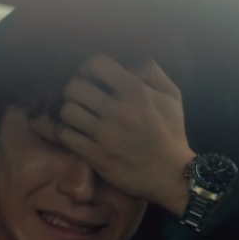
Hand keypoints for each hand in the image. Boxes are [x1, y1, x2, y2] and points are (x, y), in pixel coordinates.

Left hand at [37, 53, 195, 216]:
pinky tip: (75, 133)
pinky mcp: (96, 156)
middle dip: (75, 89)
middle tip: (82, 98)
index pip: (97, 64)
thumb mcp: (172, 96)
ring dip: (70, 112)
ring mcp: (105, 135)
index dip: (89, 67)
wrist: (171, 175)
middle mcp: (119, 111)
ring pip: (67, 111)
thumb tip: (128, 64)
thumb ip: (152, 72)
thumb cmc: (172, 133)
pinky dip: (66, 132)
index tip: (92, 78)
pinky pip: (65, 135)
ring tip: (78, 117)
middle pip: (74, 87)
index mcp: (137, 92)